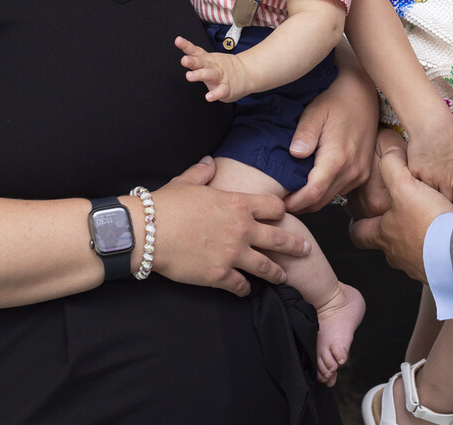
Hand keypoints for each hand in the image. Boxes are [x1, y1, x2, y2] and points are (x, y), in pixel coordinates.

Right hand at [150, 157, 311, 296]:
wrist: (147, 231)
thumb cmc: (166, 204)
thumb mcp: (187, 182)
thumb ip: (203, 172)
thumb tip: (208, 162)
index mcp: (237, 204)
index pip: (273, 206)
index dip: (280, 212)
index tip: (283, 217)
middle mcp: (242, 229)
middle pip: (279, 238)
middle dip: (295, 245)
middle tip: (305, 249)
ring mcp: (233, 254)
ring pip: (266, 266)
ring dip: (277, 273)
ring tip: (283, 277)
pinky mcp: (220, 275)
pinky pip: (241, 285)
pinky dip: (245, 289)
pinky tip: (247, 290)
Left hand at [176, 36, 250, 102]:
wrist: (247, 73)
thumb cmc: (223, 68)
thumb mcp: (209, 59)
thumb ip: (195, 56)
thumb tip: (179, 42)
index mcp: (207, 59)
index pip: (195, 51)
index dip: (186, 46)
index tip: (178, 40)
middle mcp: (212, 66)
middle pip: (201, 62)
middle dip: (192, 61)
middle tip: (184, 60)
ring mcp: (220, 76)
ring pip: (209, 75)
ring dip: (199, 75)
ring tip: (190, 76)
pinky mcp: (227, 88)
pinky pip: (221, 91)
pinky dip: (215, 94)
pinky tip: (209, 97)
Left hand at [284, 61, 377, 212]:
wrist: (362, 94)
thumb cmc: (337, 101)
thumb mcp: (316, 111)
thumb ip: (305, 133)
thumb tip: (295, 153)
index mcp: (338, 158)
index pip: (312, 193)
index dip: (294, 202)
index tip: (277, 202)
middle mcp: (352, 170)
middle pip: (320, 201)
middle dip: (298, 205)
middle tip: (279, 200)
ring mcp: (359, 173)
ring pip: (330, 198)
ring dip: (310, 200)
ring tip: (291, 193)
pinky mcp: (363, 172)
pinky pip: (340, 191)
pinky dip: (323, 193)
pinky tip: (310, 184)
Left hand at [348, 136, 452, 281]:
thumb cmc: (428, 222)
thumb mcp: (405, 186)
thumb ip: (391, 167)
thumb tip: (388, 154)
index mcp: (383, 236)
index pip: (358, 234)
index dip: (356, 222)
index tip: (360, 216)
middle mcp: (398, 255)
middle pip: (386, 243)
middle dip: (391, 228)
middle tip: (399, 214)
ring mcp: (418, 265)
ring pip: (411, 250)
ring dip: (416, 237)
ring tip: (427, 221)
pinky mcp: (438, 270)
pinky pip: (433, 257)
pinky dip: (436, 245)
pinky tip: (446, 234)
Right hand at [405, 110, 452, 210]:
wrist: (429, 123)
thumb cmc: (450, 128)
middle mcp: (444, 180)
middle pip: (445, 203)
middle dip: (446, 204)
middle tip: (446, 202)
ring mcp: (428, 178)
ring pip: (429, 196)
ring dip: (432, 195)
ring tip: (431, 193)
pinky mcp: (415, 172)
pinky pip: (416, 184)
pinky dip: (417, 184)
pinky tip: (418, 180)